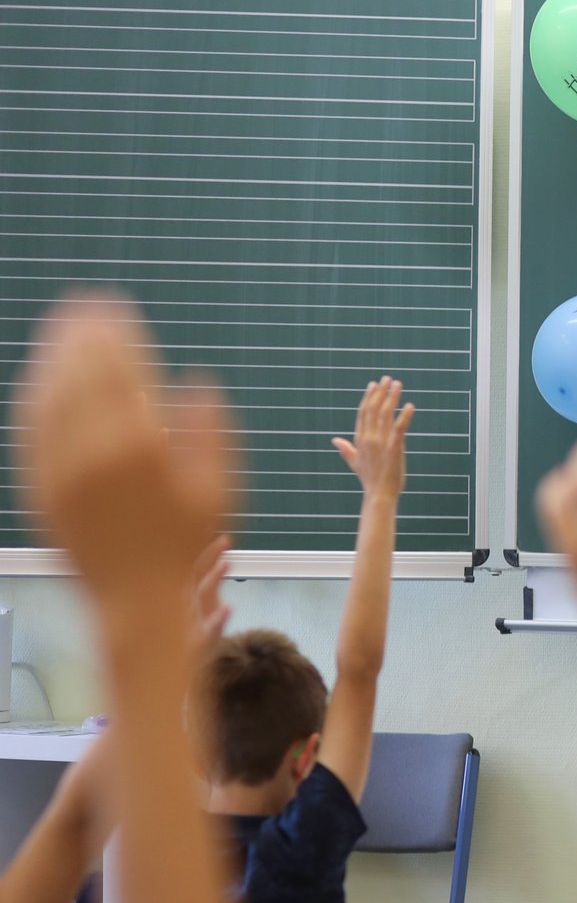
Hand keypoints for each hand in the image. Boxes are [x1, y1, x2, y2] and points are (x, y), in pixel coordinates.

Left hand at [15, 297, 233, 613]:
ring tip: (61, 330)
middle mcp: (94, 454)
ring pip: (48, 397)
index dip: (115, 334)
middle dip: (81, 334)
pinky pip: (31, 429)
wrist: (135, 597)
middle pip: (80, 375)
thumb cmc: (185, 544)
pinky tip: (42, 379)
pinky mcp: (39, 486)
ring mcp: (60, 470)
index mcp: (142, 448)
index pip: (120, 372)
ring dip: (52, 357)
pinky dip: (36, 396)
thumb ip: (210, 430)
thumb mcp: (219, 487)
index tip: (115, 308)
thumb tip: (197, 383)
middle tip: (84, 305)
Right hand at [191, 533, 231, 656]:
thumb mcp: (198, 602)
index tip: (209, 521)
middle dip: (207, 552)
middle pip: (194, 571)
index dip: (199, 542)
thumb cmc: (191, 631)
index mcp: (185, 591)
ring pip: (201, 595)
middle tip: (223, 535)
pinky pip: (210, 627)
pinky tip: (228, 607)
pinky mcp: (201, 638)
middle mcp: (186, 600)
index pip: (191, 561)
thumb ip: (208, 574)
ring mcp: (193, 618)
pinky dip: (218, 617)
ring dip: (214, 576)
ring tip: (227, 561)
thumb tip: (220, 542)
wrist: (176, 669)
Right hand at [332, 377, 413, 501]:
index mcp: (360, 439)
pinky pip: (400, 428)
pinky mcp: (394, 447)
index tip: (373, 385)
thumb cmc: (370, 479)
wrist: (379, 494)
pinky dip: (405, 416)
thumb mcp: (355, 462)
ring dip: (392, 397)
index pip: (363, 413)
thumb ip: (346, 449)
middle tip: (387, 378)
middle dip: (380, 392)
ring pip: (385, 414)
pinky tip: (410, 405)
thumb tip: (335, 440)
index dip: (368, 397)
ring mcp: (381, 442)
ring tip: (398, 384)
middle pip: (373, 409)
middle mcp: (368, 438)